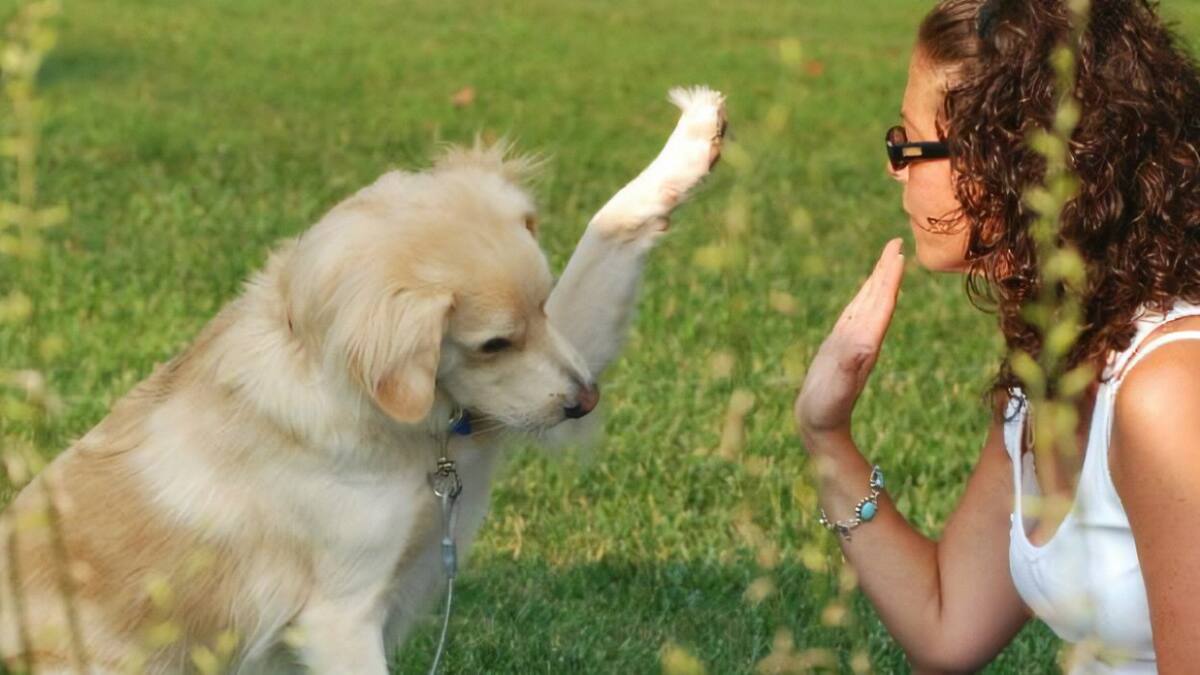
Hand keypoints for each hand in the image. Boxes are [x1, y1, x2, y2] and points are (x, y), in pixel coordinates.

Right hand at [794, 238, 905, 440]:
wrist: (820, 426)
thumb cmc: (826, 409)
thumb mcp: (837, 388)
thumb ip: (850, 366)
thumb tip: (866, 344)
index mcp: (865, 343)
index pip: (881, 304)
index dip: (890, 279)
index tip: (898, 254)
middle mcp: (863, 339)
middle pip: (879, 298)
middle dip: (887, 271)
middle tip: (896, 243)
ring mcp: (852, 341)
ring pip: (867, 304)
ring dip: (877, 281)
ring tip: (885, 260)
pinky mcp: (839, 346)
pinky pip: (853, 315)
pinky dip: (860, 298)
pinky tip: (864, 292)